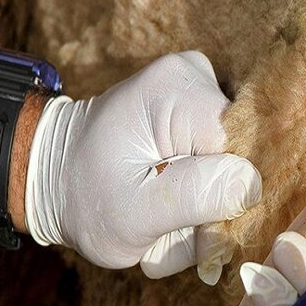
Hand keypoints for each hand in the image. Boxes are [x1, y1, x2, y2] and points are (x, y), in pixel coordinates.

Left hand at [25, 51, 261, 283]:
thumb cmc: (84, 198)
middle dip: (209, 207)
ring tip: (160, 219)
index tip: (191, 228)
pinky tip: (165, 202)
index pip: (242, 152)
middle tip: (166, 229)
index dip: (224, 199)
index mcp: (177, 90)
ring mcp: (198, 90)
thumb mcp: (133, 213)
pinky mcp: (197, 112)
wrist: (52, 179)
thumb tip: (253, 185)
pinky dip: (196, 195)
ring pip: (232, 168)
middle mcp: (195, 76)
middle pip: (239, 159)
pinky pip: (220, 164)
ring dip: (201, 208)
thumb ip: (194, 198)